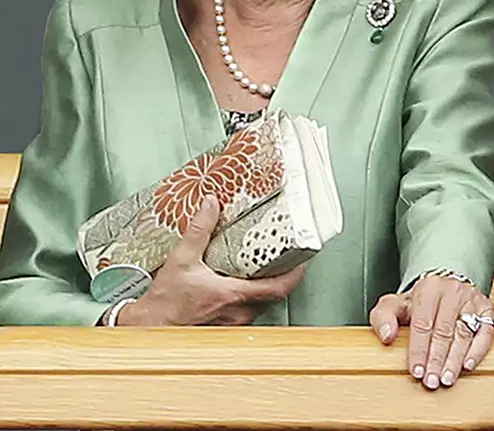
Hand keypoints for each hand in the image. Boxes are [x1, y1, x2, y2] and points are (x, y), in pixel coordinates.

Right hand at [118, 194, 305, 325]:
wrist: (147, 329)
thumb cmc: (163, 303)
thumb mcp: (181, 260)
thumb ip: (199, 230)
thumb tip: (211, 204)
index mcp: (232, 296)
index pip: (279, 288)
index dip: (296, 273)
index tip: (304, 259)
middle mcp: (238, 313)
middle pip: (274, 295)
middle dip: (283, 276)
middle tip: (288, 257)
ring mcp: (233, 323)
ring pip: (262, 304)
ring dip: (266, 286)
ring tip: (267, 266)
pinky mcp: (225, 328)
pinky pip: (248, 311)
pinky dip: (251, 297)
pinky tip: (244, 284)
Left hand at [370, 275, 493, 389]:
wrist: (444, 289)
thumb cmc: (419, 303)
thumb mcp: (395, 305)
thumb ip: (383, 317)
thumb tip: (387, 336)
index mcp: (429, 288)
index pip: (423, 323)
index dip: (419, 350)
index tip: (416, 371)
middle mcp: (453, 290)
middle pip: (444, 330)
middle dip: (437, 359)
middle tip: (431, 381)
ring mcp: (472, 299)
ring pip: (465, 333)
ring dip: (455, 359)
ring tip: (447, 379)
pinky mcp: (487, 308)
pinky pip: (486, 331)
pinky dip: (478, 350)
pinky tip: (468, 365)